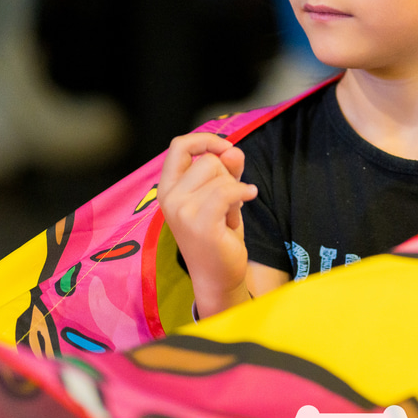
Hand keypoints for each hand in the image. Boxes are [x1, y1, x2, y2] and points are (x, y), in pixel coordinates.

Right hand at [158, 133, 257, 316]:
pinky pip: (228, 190)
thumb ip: (226, 170)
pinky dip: (244, 191)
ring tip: (229, 212)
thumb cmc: (218, 235)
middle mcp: (168, 198)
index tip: (225, 149)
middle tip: (228, 200)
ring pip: (220, 174)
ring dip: (234, 189)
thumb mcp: (221, 196)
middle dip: (227, 174)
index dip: (205, 140)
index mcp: (167, 188)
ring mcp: (181, 211)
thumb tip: (233, 150)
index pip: (179, 146)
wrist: (217, 277)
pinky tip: (249, 198)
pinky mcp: (200, 223)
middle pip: (208, 160)